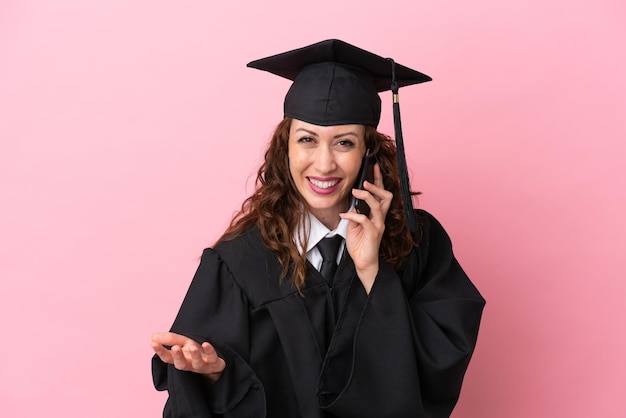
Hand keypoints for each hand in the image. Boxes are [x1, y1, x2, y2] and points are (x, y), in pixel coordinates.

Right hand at [151, 332, 225, 382]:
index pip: (168, 358)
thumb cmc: (196, 352)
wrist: (215, 364)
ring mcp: (203, 366)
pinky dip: (210, 352)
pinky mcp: (216, 364)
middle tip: (175, 348)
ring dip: (194, 355)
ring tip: (192, 347)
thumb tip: (153, 337)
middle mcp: (190, 364)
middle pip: (181, 364)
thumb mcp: (183, 343)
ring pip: (197, 363)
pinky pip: (213, 358)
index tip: (153, 343)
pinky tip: (206, 344)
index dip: (160, 351)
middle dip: (178, 357)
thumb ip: (169, 339)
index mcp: (180, 359)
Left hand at [340, 163, 391, 293]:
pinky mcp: (373, 234)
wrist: (363, 263)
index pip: (381, 194)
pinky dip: (353, 215)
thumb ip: (355, 213)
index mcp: (377, 215)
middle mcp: (380, 218)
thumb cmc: (360, 244)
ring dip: (367, 196)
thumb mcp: (354, 225)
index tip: (374, 167)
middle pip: (386, 197)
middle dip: (377, 186)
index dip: (379, 180)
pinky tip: (344, 214)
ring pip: (379, 206)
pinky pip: (365, 220)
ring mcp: (378, 226)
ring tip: (355, 191)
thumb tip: (352, 204)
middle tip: (366, 179)